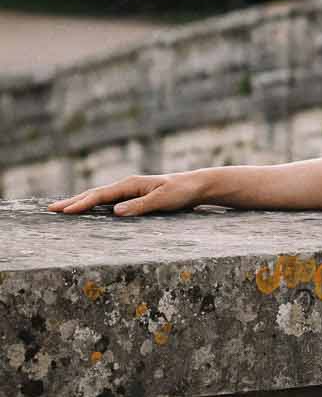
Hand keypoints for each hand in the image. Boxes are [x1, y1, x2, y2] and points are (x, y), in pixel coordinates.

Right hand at [48, 170, 217, 218]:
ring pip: (99, 197)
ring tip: (62, 208)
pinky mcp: (133, 196)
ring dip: (80, 202)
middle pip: (94, 194)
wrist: (195, 186)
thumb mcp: (163, 201)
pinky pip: (108, 201)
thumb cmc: (181, 193)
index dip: (82, 203)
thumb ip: (140, 206)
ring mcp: (129, 190)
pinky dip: (93, 204)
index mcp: (130, 184)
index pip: (100, 195)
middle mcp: (126, 185)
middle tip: (52, 209)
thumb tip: (116, 212)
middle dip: (72, 201)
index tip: (65, 211)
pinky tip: (87, 209)